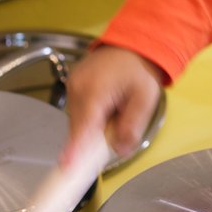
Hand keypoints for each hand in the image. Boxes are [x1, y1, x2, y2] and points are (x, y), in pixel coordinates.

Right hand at [61, 44, 164, 164]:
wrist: (131, 45)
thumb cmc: (139, 70)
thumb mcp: (145, 99)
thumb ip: (133, 126)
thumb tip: (119, 150)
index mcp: (95, 90)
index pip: (84, 126)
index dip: (75, 148)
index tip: (66, 166)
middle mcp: (77, 88)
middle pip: (79, 127)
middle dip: (93, 139)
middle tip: (115, 135)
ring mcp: (72, 86)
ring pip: (77, 121)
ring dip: (92, 128)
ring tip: (115, 112)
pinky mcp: (71, 86)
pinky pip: (77, 112)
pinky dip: (89, 118)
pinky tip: (106, 108)